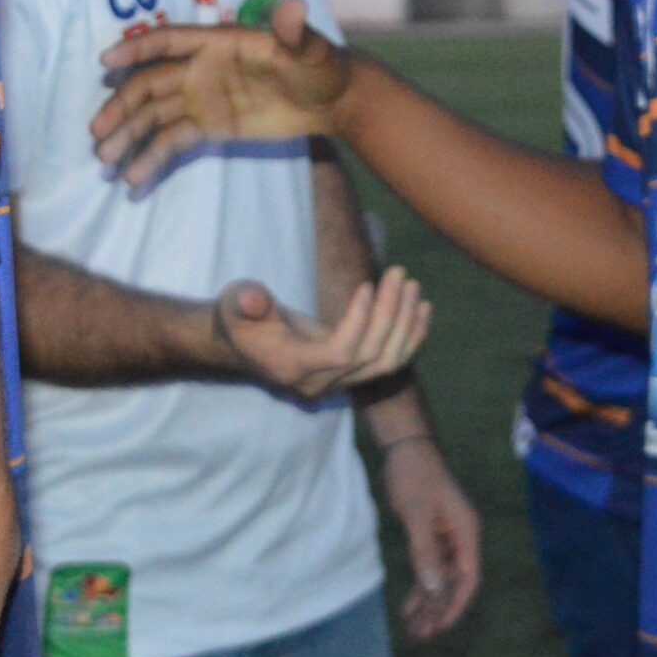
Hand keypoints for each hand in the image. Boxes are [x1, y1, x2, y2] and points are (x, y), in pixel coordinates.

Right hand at [93, 0, 352, 186]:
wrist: (332, 102)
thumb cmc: (320, 66)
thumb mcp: (310, 50)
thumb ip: (294, 32)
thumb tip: (293, 4)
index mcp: (216, 43)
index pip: (168, 42)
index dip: (137, 49)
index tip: (106, 62)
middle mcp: (199, 68)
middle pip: (149, 84)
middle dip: (121, 106)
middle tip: (97, 131)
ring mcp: (201, 99)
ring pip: (153, 115)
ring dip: (127, 134)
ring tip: (104, 159)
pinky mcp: (208, 127)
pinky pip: (172, 141)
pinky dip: (151, 159)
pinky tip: (132, 179)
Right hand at [215, 266, 430, 400]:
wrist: (241, 344)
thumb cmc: (238, 318)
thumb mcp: (234, 304)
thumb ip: (244, 301)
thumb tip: (252, 298)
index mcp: (292, 366)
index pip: (340, 353)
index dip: (360, 321)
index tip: (367, 284)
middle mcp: (319, 382)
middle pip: (370, 358)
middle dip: (390, 314)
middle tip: (398, 273)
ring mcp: (337, 382)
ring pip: (386, 363)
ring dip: (405, 324)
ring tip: (411, 285)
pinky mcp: (350, 373)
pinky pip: (389, 363)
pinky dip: (410, 337)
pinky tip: (422, 308)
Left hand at [379, 437, 479, 640]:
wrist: (405, 449)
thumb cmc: (414, 477)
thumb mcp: (417, 516)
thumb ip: (426, 553)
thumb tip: (434, 589)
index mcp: (467, 533)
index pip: (467, 578)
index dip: (455, 605)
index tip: (439, 626)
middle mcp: (462, 538)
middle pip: (454, 583)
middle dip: (438, 609)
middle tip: (420, 634)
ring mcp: (447, 537)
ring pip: (441, 578)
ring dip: (428, 602)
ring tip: (413, 628)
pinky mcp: (433, 535)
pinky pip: (430, 567)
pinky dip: (421, 586)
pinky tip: (410, 605)